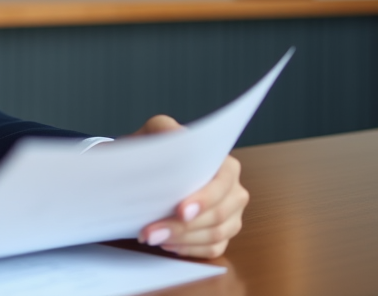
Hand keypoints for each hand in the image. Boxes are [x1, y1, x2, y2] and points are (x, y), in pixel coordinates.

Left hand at [130, 115, 248, 258]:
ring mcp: (231, 215)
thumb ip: (164, 129)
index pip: (222, 184)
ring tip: (152, 237)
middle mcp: (233, 191)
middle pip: (218, 215)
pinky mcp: (222, 234)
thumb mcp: (154, 132)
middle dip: (182, 226)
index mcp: (225, 166)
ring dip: (181, 239)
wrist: (146, 167)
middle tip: (151, 231)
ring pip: (215, 235)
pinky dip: (189, 249)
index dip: (203, 199)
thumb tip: (176, 136)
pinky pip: (213, 250)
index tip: (180, 210)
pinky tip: (167, 243)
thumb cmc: (154, 150)